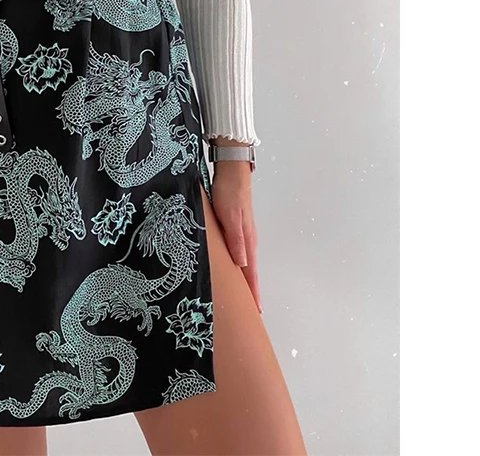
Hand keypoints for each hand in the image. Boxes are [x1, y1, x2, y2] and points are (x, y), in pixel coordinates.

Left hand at [209, 159, 261, 313]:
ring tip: (238, 296)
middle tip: (246, 312)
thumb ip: (236, 241)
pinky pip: (237, 253)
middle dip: (249, 292)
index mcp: (248, 241)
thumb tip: (242, 265)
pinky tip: (229, 269)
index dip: (253, 293)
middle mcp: (247, 241)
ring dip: (242, 280)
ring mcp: (241, 235)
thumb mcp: (230, 218)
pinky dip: (235, 266)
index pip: (251, 274)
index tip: (255, 312)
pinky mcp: (234, 229)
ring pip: (243, 264)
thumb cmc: (229, 193)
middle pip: (249, 273)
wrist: (231, 173)